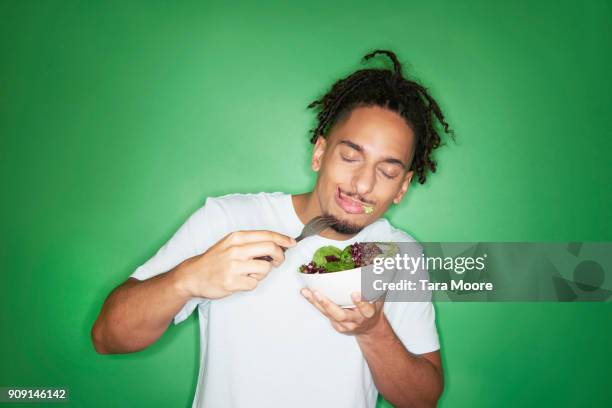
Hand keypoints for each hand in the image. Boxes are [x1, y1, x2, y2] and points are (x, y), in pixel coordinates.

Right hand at [177, 230, 295, 298]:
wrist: (193, 275)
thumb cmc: (215, 259)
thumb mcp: (230, 243)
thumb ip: (250, 242)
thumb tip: (276, 244)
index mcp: (237, 237)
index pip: (267, 235)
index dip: (283, 239)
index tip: (292, 243)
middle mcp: (236, 249)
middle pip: (271, 248)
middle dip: (280, 256)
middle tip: (277, 262)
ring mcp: (234, 266)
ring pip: (265, 268)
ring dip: (263, 273)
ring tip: (251, 273)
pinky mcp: (232, 282)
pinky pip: (254, 283)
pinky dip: (252, 284)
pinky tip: (241, 281)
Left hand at [300, 289, 384, 335]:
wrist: (370, 329)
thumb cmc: (374, 308)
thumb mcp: (379, 297)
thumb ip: (376, 284)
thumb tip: (378, 262)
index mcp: (369, 314)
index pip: (366, 309)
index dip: (361, 303)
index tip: (354, 294)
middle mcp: (355, 320)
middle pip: (341, 315)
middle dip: (328, 305)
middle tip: (318, 294)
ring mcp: (345, 325)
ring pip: (328, 314)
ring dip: (316, 303)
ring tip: (306, 291)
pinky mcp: (336, 326)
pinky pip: (324, 314)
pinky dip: (315, 303)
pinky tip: (307, 294)